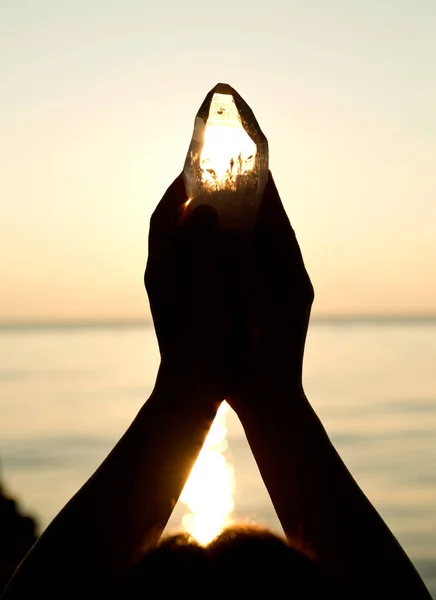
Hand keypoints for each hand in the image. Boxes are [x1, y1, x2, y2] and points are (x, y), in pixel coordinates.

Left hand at [145, 175, 229, 398]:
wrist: (190, 393)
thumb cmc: (203, 349)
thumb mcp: (208, 299)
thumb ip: (205, 253)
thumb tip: (204, 211)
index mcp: (163, 270)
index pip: (164, 216)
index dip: (179, 189)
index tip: (198, 167)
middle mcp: (161, 275)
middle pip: (171, 225)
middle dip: (190, 200)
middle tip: (215, 181)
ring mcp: (169, 290)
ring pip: (181, 243)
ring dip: (199, 221)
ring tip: (226, 205)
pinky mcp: (182, 303)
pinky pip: (192, 261)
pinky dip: (207, 245)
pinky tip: (230, 248)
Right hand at [230, 172, 313, 404]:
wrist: (268, 402)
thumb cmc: (265, 360)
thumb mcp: (257, 309)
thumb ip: (240, 264)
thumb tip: (219, 221)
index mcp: (291, 271)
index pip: (276, 215)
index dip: (261, 185)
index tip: (246, 155)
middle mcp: (285, 274)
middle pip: (265, 223)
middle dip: (244, 196)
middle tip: (221, 168)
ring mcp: (271, 288)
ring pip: (251, 242)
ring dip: (233, 219)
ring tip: (210, 193)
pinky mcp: (256, 302)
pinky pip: (239, 263)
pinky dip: (224, 246)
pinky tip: (204, 237)